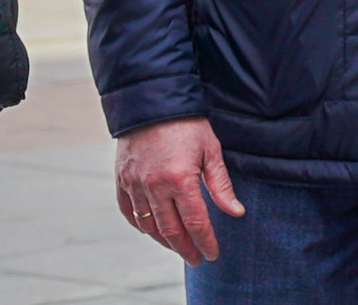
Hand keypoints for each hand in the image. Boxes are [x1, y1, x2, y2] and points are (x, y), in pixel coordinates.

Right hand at [115, 117, 244, 265]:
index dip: (205, 242)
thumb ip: (221, 185)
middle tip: (196, 259)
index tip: (212, 254)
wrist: (151, 99)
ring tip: (177, 246)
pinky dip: (139, 224)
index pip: (195, 223)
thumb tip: (236, 212)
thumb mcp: (210, 150)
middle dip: (186, 248)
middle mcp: (154, 184)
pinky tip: (151, 230)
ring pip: (148, 224)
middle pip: (170, 230)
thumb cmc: (186, 123)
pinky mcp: (121, 176)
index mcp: (180, 178)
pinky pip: (128, 210)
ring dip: (164, 240)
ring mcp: (134, 181)